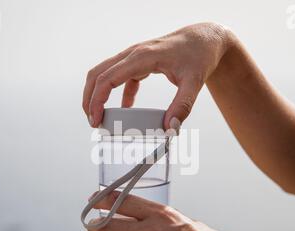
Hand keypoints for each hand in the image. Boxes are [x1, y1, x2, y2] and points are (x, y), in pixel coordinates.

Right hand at [82, 22, 231, 128]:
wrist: (205, 39)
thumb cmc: (199, 55)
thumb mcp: (194, 82)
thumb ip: (182, 106)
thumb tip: (170, 128)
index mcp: (141, 57)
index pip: (107, 78)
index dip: (96, 100)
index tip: (95, 119)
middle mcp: (133, 54)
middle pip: (98, 74)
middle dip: (89, 98)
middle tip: (92, 121)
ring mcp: (135, 57)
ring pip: (105, 73)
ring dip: (98, 94)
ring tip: (100, 116)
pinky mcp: (140, 62)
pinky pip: (121, 77)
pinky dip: (119, 93)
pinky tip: (126, 108)